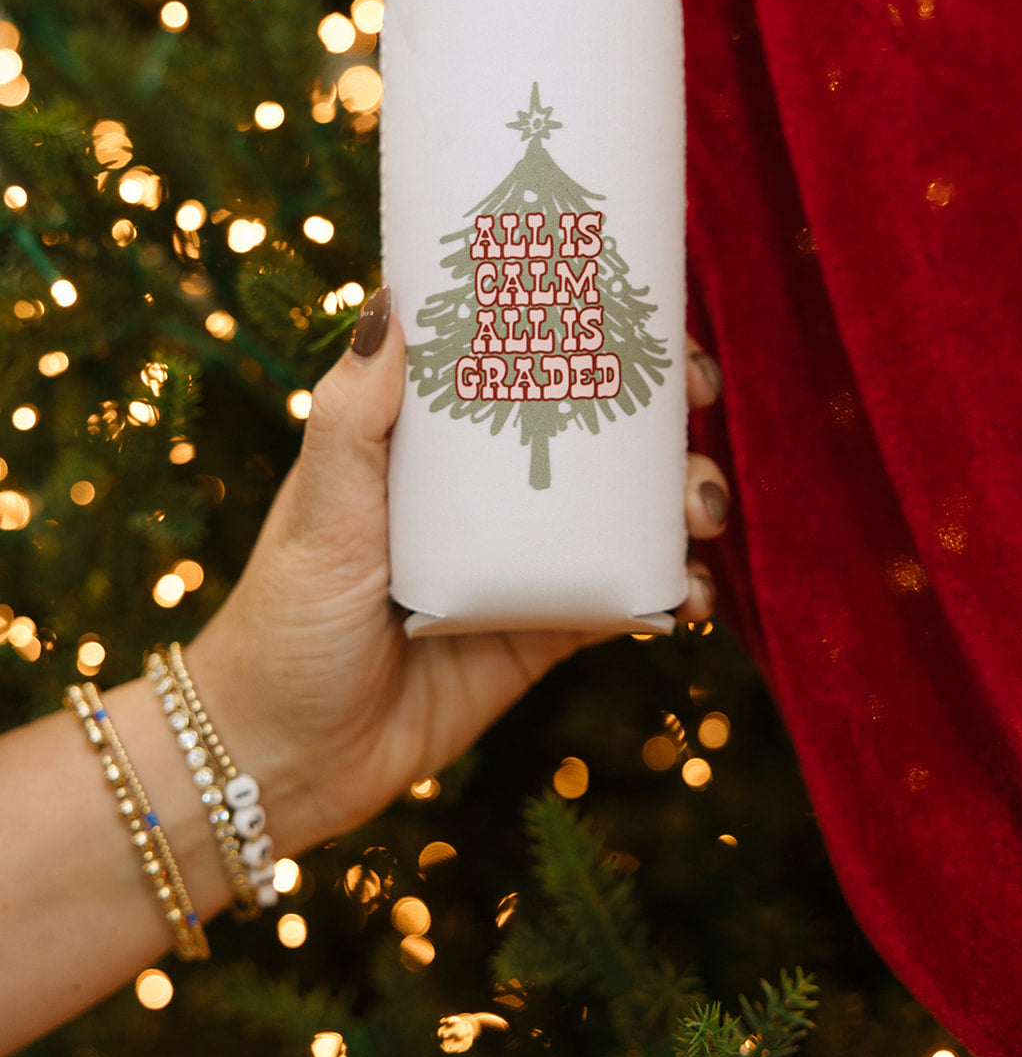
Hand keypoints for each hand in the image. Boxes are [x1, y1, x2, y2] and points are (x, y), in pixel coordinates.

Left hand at [187, 293, 729, 857]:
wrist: (290, 757)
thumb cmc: (283, 618)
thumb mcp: (320, 506)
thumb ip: (351, 413)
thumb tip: (389, 299)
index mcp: (433, 443)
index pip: (517, 358)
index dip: (582, 325)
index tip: (638, 304)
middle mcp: (485, 493)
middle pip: (592, 424)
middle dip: (659, 405)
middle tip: (696, 393)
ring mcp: (522, 560)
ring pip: (625, 508)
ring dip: (680, 495)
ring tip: (701, 508)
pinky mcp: (546, 631)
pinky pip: (626, 597)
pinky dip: (673, 591)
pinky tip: (694, 594)